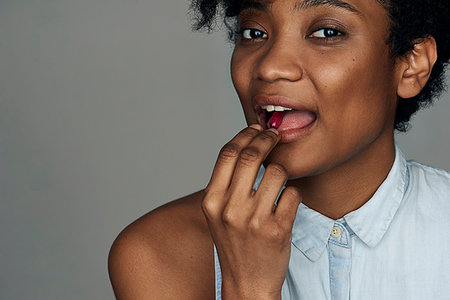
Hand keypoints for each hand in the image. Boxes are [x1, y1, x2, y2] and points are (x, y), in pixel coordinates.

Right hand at [202, 125, 301, 298]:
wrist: (247, 283)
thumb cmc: (234, 244)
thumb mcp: (218, 213)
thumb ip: (227, 183)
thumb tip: (247, 144)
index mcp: (211, 201)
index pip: (228, 153)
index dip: (245, 135)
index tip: (256, 129)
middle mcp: (230, 209)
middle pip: (251, 155)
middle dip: (267, 139)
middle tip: (275, 136)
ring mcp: (254, 220)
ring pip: (277, 171)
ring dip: (283, 169)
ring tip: (280, 180)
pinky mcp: (277, 229)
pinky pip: (292, 193)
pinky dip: (293, 193)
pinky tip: (286, 202)